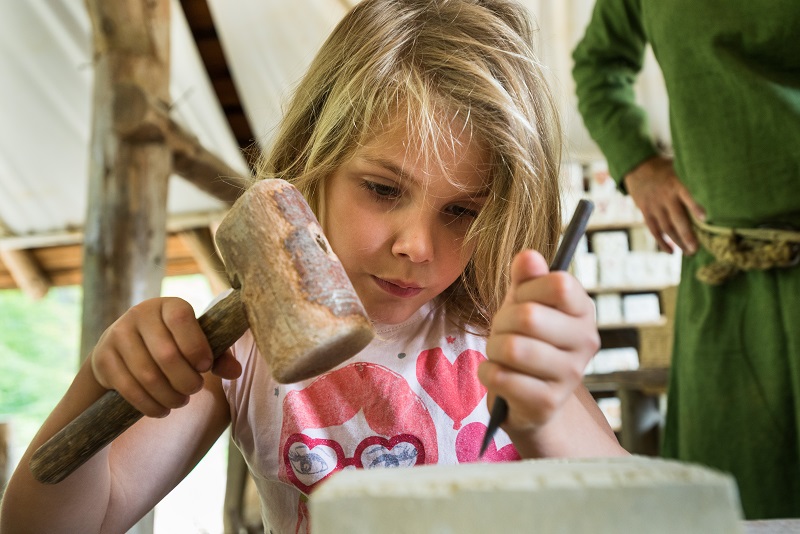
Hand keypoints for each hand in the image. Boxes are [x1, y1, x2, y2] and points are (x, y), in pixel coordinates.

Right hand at [89, 297, 240, 417]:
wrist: (123, 349)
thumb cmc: (172, 345)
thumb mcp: (195, 344)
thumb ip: (218, 355)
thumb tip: (235, 371)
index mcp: (167, 305)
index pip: (182, 319)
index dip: (196, 346)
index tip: (205, 367)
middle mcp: (139, 314)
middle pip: (166, 354)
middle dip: (186, 380)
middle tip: (194, 389)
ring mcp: (117, 335)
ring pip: (147, 375)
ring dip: (169, 396)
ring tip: (181, 401)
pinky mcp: (103, 358)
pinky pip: (128, 388)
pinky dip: (149, 405)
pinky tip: (162, 409)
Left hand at [479, 250, 599, 433]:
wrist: (530, 397)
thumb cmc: (527, 339)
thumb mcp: (524, 301)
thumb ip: (526, 277)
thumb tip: (528, 256)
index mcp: (583, 310)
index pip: (559, 284)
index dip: (528, 289)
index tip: (521, 300)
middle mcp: (586, 342)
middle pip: (528, 316)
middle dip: (501, 322)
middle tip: (502, 332)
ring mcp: (570, 376)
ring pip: (513, 349)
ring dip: (494, 349)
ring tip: (500, 354)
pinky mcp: (547, 404)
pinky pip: (502, 378)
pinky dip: (488, 373)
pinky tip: (497, 374)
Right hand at [624, 156, 705, 253]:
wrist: (637, 167)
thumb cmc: (664, 168)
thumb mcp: (678, 168)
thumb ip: (690, 180)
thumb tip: (713, 189)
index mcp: (676, 184)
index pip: (687, 196)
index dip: (695, 207)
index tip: (705, 218)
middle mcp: (665, 197)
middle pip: (676, 219)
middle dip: (687, 235)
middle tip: (696, 248)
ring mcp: (654, 206)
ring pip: (666, 228)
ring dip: (677, 241)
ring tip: (689, 252)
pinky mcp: (646, 212)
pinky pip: (654, 230)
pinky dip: (662, 242)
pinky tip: (671, 251)